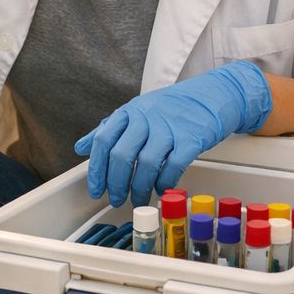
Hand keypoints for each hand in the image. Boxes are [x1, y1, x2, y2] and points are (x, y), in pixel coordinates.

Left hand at [75, 61, 272, 206]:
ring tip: (137, 199)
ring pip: (146, 164)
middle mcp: (146, 118)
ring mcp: (169, 128)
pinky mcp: (191, 139)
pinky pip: (173, 166)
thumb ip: (108, 129)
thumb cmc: (173, 107)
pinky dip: (164, 182)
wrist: (213, 95)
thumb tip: (81, 147)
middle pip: (122, 155)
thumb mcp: (136, 112)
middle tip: (116, 198)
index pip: (104, 140)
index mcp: (130, 112)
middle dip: (116, 183)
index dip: (96, 169)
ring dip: (139, 188)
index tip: (95, 188)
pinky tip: (160, 188)